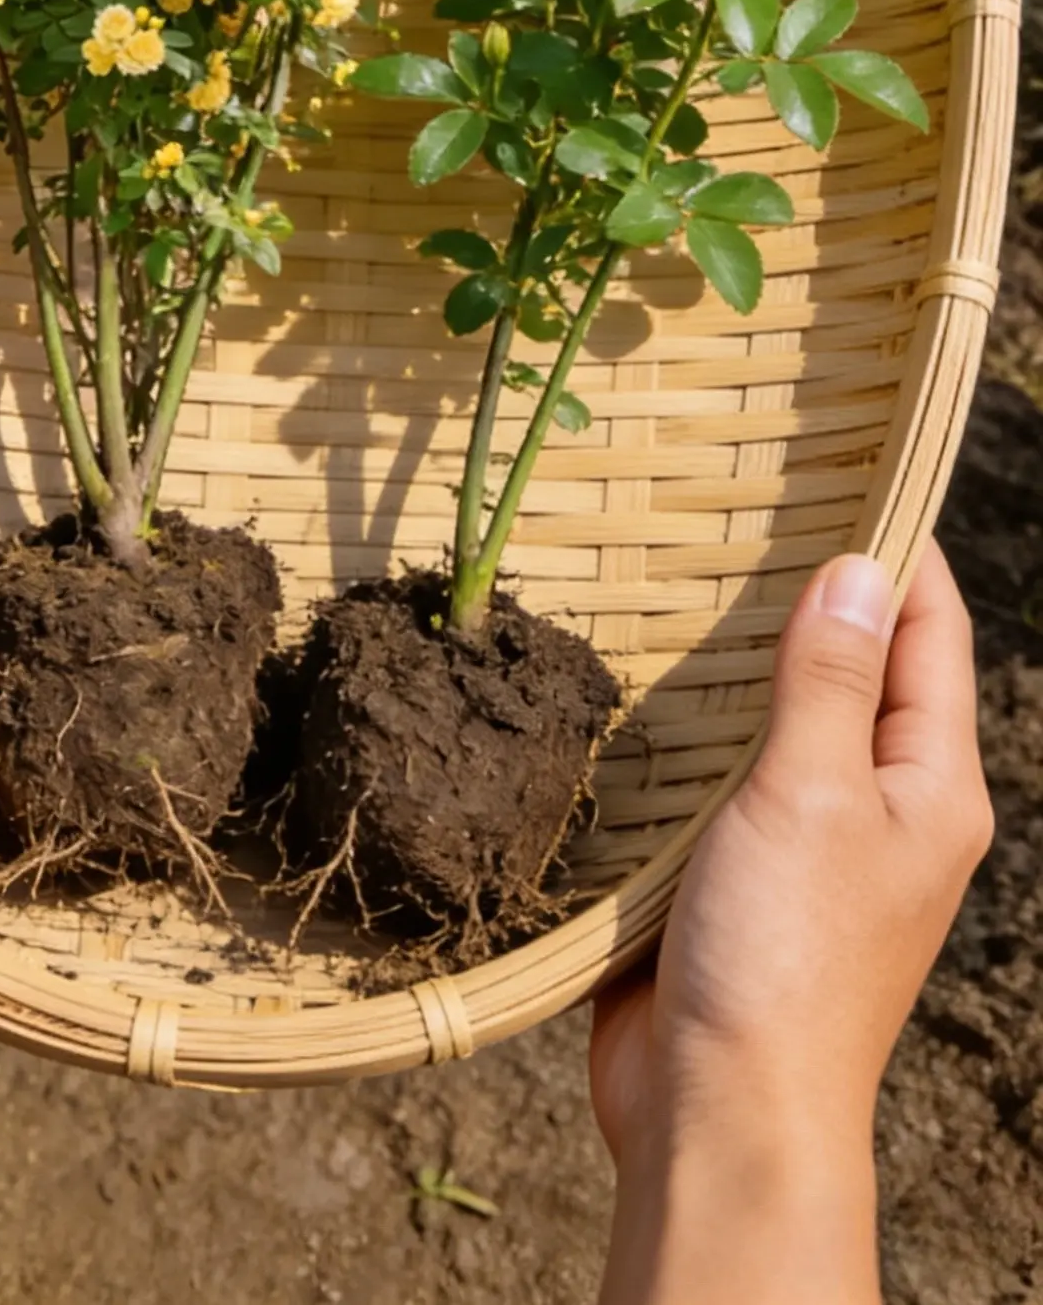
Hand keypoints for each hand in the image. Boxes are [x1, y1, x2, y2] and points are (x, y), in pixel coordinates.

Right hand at [590, 542, 991, 1304]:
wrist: (719, 1112)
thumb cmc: (784, 957)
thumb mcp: (812, 793)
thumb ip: (831, 679)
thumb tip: (858, 568)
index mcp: (929, 785)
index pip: (928, 630)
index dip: (896, 544)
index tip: (849, 461)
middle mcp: (882, 808)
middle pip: (861, 666)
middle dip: (813, 589)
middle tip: (746, 499)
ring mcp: (810, 845)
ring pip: (787, 717)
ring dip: (745, 656)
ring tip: (686, 568)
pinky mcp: (738, 878)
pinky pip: (726, 775)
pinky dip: (695, 724)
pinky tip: (643, 680)